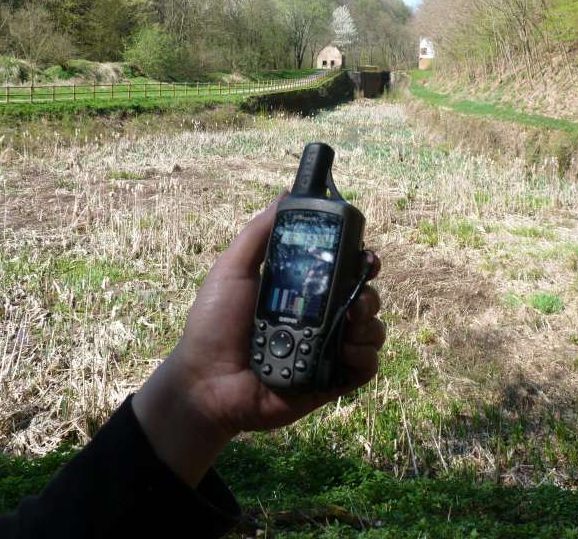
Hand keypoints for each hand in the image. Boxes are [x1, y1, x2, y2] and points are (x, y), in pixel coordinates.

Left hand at [132, 196, 383, 486]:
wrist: (204, 381)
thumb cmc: (213, 324)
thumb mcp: (232, 270)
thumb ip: (259, 234)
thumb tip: (286, 195)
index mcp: (302, 291)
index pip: (345, 271)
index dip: (362, 261)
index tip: (366, 255)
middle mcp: (321, 318)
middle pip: (366, 297)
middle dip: (370, 292)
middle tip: (356, 296)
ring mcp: (328, 350)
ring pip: (372, 330)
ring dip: (369, 324)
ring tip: (348, 325)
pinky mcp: (331, 381)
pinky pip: (366, 367)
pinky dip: (363, 357)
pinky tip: (344, 351)